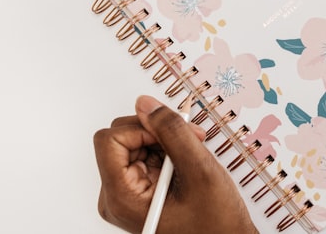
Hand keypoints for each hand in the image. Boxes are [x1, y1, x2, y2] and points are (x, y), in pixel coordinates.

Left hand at [93, 95, 257, 233]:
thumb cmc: (215, 223)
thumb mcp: (198, 170)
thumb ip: (171, 131)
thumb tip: (145, 103)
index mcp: (122, 197)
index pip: (110, 139)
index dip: (141, 128)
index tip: (170, 134)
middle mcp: (117, 197)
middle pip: (120, 138)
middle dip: (156, 132)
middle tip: (190, 139)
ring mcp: (126, 194)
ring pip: (134, 142)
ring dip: (165, 141)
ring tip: (191, 156)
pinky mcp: (137, 190)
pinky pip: (143, 154)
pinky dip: (166, 151)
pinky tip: (185, 163)